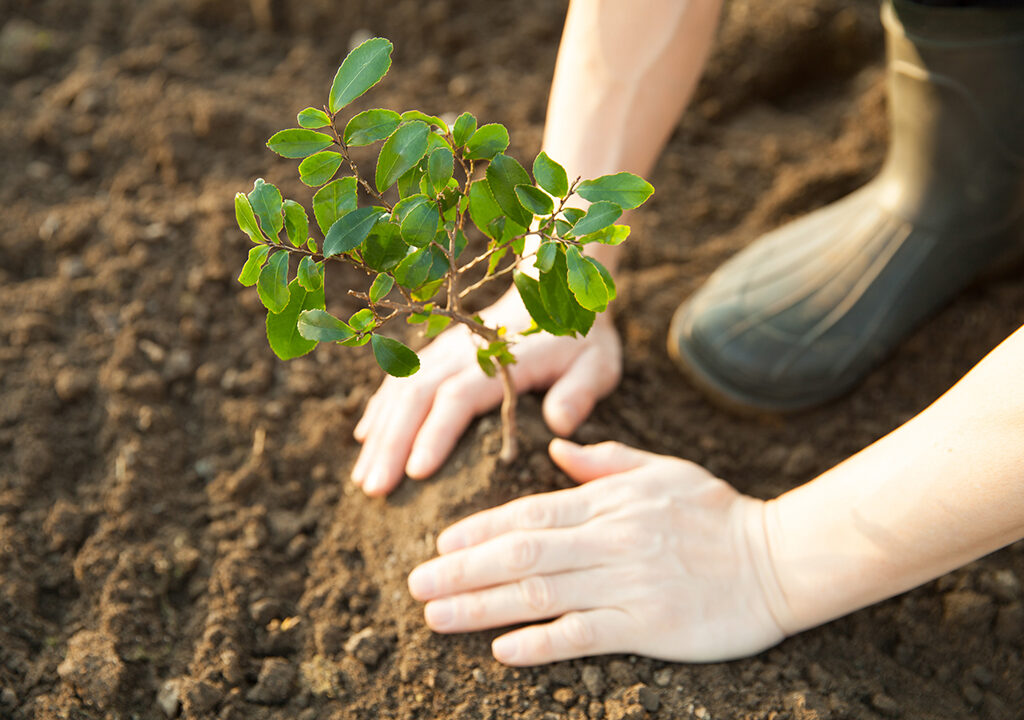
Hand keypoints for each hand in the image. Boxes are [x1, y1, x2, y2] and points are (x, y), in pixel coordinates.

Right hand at [351, 290, 621, 495]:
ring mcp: (444, 350)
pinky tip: (365, 439)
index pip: (458, 397)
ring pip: (400, 389)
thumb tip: (559, 425)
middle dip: (392, 444)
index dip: (435, 434)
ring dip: (380, 434)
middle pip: (416, 397)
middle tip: (374, 490)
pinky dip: (380, 409)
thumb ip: (580, 392)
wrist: (556, 291)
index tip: (416, 473)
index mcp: (501, 359)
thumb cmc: (579, 340)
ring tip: (363, 479)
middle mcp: (463, 352)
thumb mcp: (596, 364)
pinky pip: (399, 379)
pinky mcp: (436, 353)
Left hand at [407, 439, 786, 664]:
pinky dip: (540, 642)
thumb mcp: (661, 470)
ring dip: (482, 606)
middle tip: (415, 585)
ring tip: (437, 617)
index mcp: (609, 501)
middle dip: (462, 570)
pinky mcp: (649, 624)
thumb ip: (604, 461)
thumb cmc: (717, 512)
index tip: (441, 543)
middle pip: (522, 554)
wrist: (781, 558)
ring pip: (541, 594)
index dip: (480, 529)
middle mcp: (610, 539)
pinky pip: (584, 634)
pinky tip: (502, 650)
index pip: (530, 513)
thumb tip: (556, 449)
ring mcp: (628, 583)